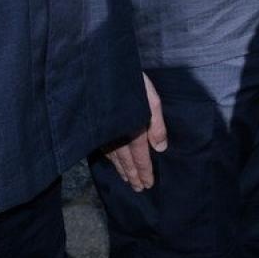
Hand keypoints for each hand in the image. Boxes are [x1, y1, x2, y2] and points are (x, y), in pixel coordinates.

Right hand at [102, 73, 167, 191]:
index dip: (144, 172)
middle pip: (126, 161)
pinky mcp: (97, 125)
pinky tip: (111, 159)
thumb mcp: (151, 99)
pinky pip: (103, 147)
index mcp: (133, 130)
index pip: (140, 158)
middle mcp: (117, 135)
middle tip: (137, 189)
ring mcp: (105, 131)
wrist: (102, 68)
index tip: (147, 184)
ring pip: (113, 156)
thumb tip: (161, 148)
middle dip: (132, 176)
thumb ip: (157, 125)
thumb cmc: (131, 81)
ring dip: (120, 169)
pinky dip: (109, 157)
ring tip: (126, 179)